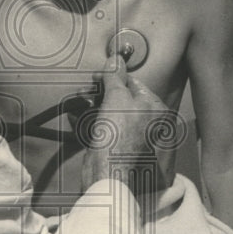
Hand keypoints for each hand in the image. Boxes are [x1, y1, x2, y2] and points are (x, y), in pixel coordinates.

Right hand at [80, 55, 177, 195]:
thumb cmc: (120, 139)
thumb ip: (115, 77)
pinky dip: (88, 122)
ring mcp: (131, 137)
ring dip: (91, 107)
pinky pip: (101, 129)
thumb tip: (116, 59)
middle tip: (87, 91)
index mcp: (155, 108)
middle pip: (120, 98)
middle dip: (99, 93)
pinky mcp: (115, 148)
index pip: (134, 83)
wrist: (108, 174)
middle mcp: (147, 123)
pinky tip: (77, 118)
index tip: (97, 76)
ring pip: (109, 114)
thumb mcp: (117, 97)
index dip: (113, 77)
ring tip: (78, 104)